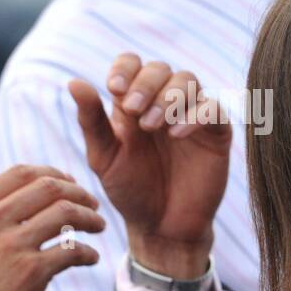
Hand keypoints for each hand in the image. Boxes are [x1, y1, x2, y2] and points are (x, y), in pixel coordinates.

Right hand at [0, 165, 102, 290]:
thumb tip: (20, 200)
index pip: (21, 172)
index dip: (53, 173)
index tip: (69, 183)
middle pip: (49, 187)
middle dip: (78, 191)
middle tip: (92, 203)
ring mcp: (9, 246)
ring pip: (66, 213)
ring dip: (90, 217)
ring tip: (99, 226)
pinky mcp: (30, 274)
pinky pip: (72, 251)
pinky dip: (88, 252)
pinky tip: (91, 258)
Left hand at [69, 55, 231, 279]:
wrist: (161, 226)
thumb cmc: (130, 191)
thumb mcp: (104, 157)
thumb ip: (91, 121)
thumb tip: (74, 82)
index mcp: (134, 103)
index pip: (132, 64)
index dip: (126, 69)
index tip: (116, 89)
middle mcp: (163, 103)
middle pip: (161, 68)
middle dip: (146, 84)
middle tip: (135, 112)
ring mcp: (192, 115)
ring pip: (188, 80)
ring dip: (169, 97)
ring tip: (153, 126)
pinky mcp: (216, 132)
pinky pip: (213, 107)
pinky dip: (195, 114)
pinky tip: (177, 134)